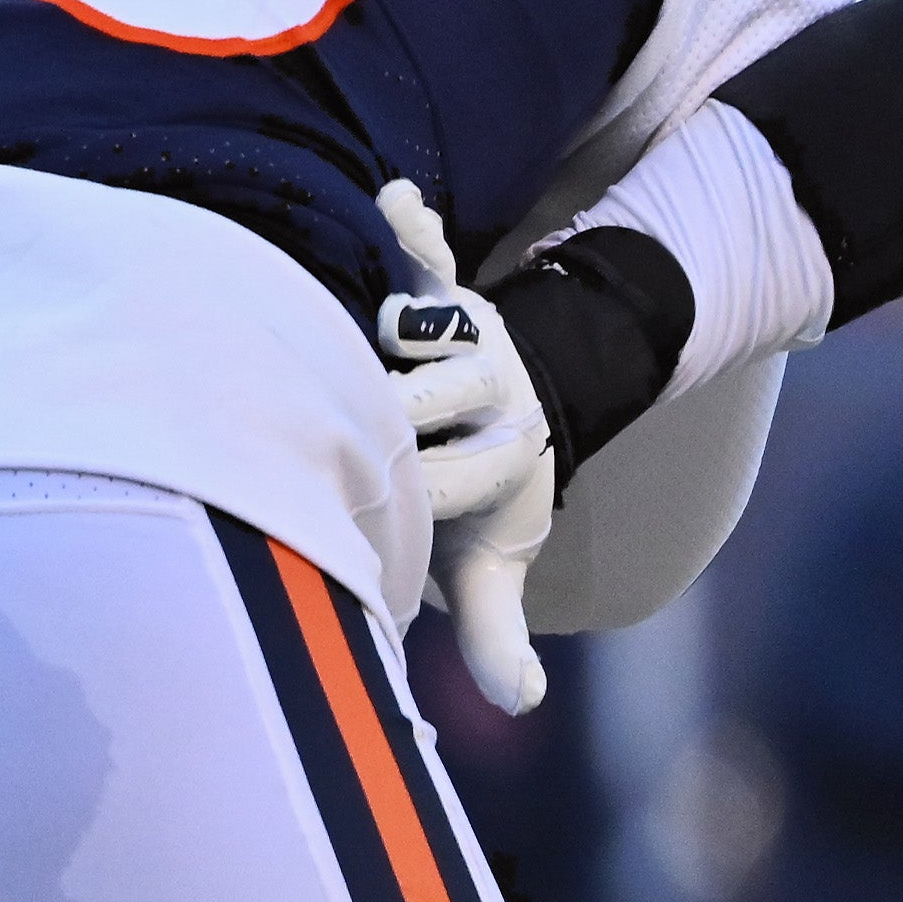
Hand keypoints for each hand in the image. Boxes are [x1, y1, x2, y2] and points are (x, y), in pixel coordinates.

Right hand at [373, 180, 553, 715]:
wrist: (522, 406)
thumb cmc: (486, 496)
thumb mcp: (491, 563)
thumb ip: (496, 628)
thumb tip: (528, 702)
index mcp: (500, 457)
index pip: (455, 477)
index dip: (433, 490)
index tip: (401, 504)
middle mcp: (486, 391)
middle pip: (434, 398)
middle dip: (403, 413)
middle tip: (376, 423)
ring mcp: (463, 338)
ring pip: (423, 330)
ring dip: (399, 333)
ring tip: (374, 345)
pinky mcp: (439, 291)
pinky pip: (428, 253)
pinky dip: (412, 226)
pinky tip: (398, 199)